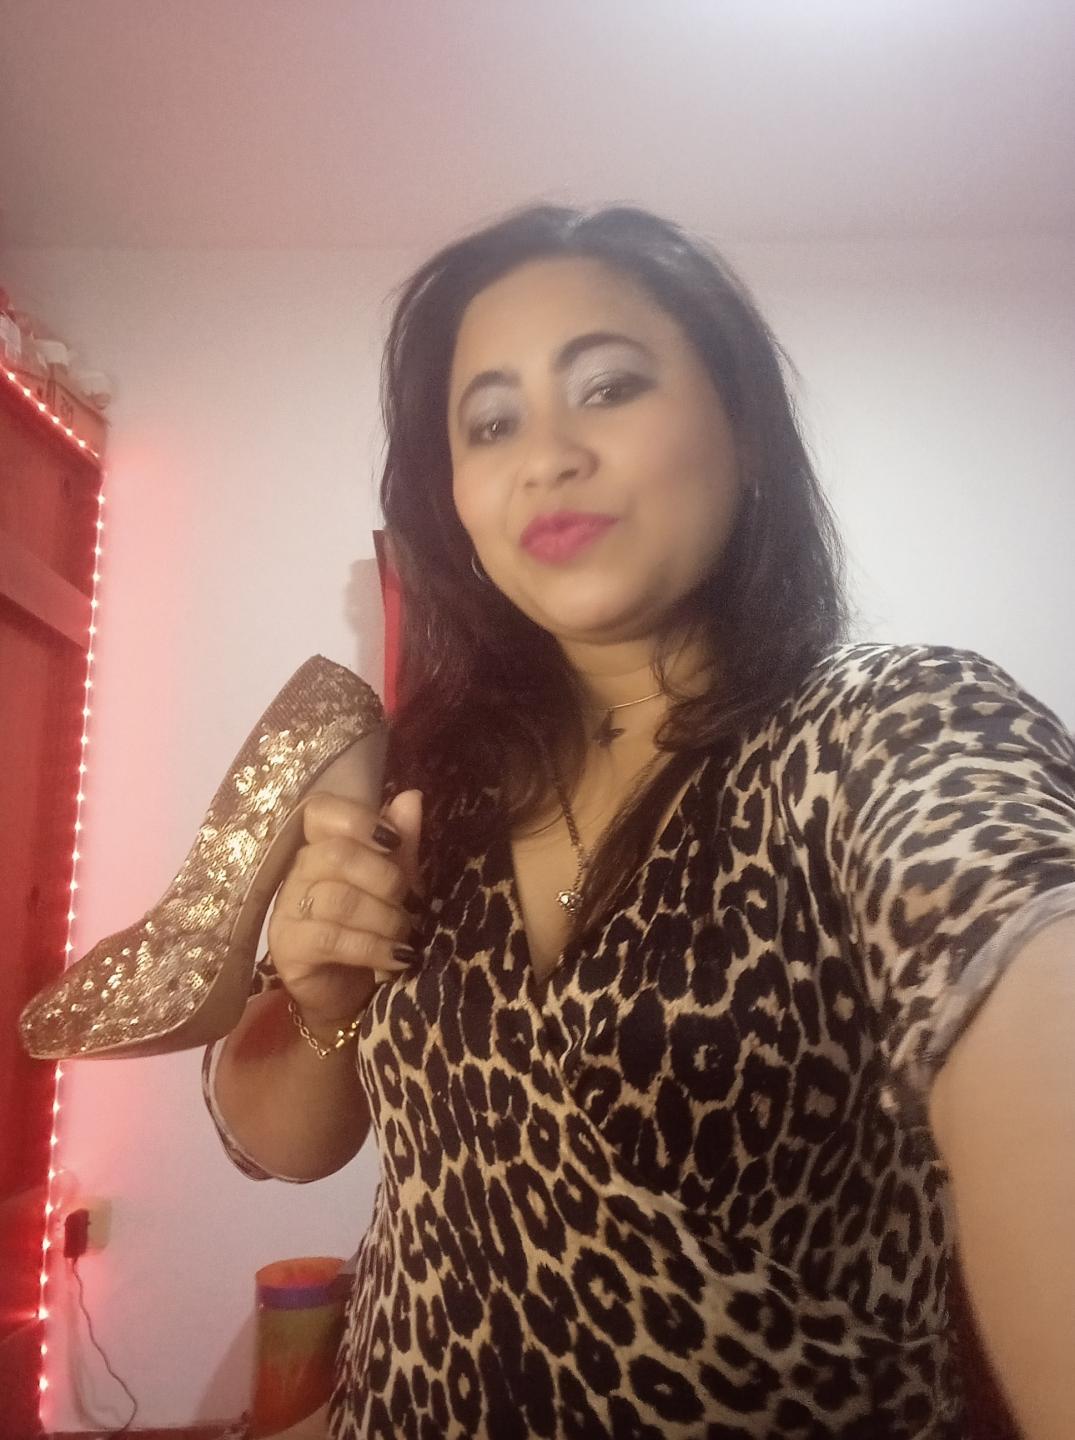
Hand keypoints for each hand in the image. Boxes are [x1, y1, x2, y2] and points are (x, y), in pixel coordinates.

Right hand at [267, 788, 422, 1035]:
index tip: (394, 842)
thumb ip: (401, 844)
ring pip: (339, 899)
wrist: (349, 995)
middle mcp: (296, 872)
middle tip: (411, 904)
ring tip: (407, 936)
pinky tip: (398, 958)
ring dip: (386, 919)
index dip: (358, 819)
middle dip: (387, 879)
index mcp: (319, 847)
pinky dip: (374, 947)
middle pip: (336, 854)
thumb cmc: (372, 930)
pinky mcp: (287, 947)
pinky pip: (332, 938)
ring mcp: (287, 910)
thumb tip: (411, 796)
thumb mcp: (396, 884)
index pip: (319, 811)